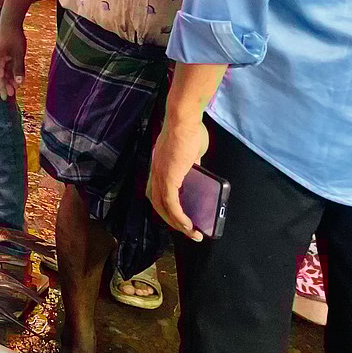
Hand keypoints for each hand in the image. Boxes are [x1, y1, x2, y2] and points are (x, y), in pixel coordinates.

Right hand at [0, 22, 26, 100]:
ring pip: (2, 70)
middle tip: (12, 94)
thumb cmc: (14, 37)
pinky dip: (9, 71)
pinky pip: (4, 64)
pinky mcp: (1, 51)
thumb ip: (18, 68)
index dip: (2, 88)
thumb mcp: (18, 54)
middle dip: (5, 84)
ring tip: (15, 86)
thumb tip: (20, 83)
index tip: (5, 98)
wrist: (10, 21)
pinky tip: (15, 75)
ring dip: (8, 78)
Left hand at [148, 117, 210, 240]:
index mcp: (160, 166)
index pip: (158, 192)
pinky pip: (172, 204)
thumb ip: (191, 163)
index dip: (167, 207)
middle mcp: (156, 172)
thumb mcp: (192, 152)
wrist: (184, 119)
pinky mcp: (169, 177)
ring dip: (178, 223)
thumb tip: (196, 168)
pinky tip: (188, 225)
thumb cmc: (190, 130)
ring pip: (164, 207)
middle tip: (189, 230)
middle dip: (173, 221)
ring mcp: (161, 175)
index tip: (181, 218)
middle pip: (158, 203)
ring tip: (192, 233)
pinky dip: (179, 217)